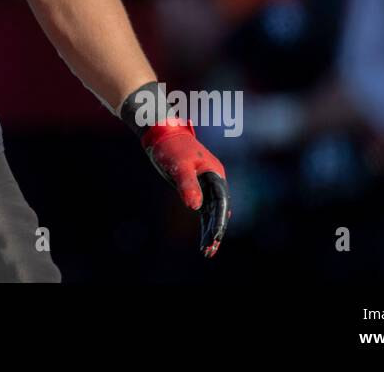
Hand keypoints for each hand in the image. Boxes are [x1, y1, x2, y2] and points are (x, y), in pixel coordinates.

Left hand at [140, 119, 231, 257]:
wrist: (162, 133)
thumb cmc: (171, 147)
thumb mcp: (179, 167)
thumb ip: (188, 185)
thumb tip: (195, 207)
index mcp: (215, 174)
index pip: (221, 203)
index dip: (219, 221)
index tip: (215, 237)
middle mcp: (214, 180)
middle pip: (220, 210)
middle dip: (216, 230)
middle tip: (210, 251)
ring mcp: (207, 184)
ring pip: (212, 211)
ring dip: (211, 230)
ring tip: (207, 251)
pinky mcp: (197, 187)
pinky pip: (204, 208)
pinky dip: (204, 222)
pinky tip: (204, 237)